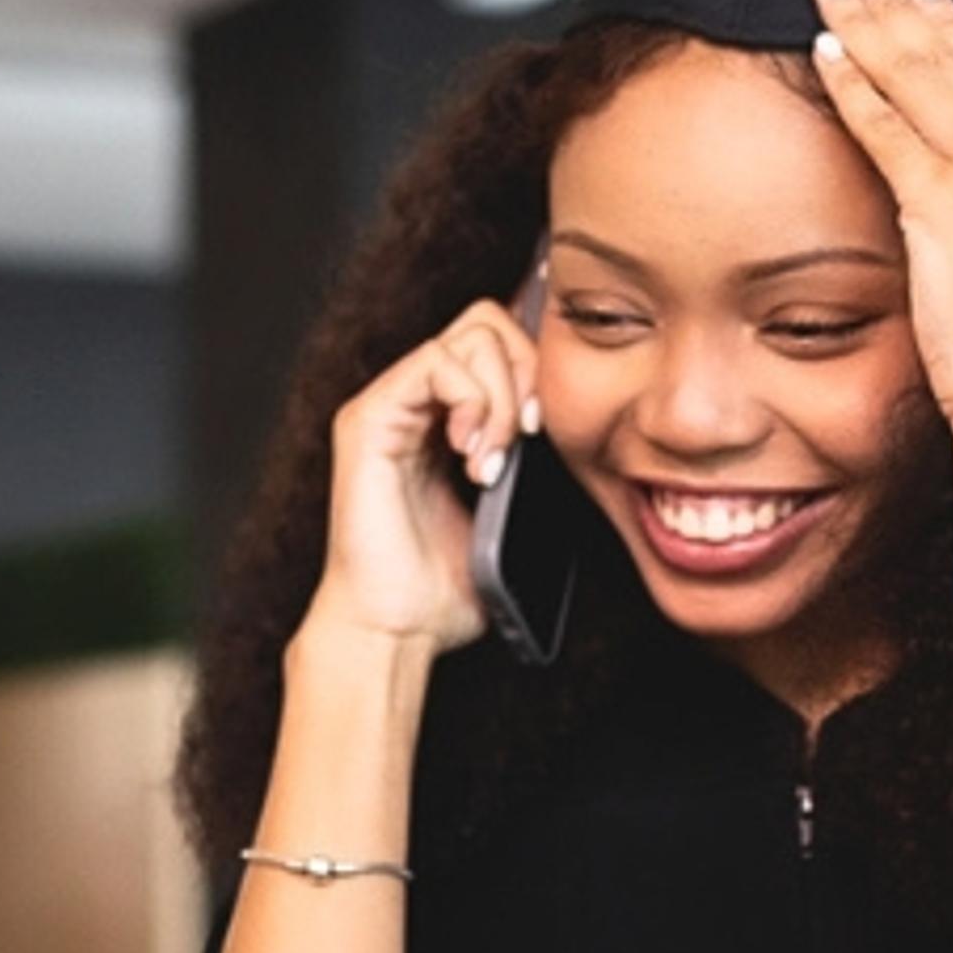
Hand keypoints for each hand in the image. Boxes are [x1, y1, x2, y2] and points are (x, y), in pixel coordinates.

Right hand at [313, 298, 537, 654]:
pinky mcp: (368, 418)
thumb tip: (584, 433)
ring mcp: (388, 404)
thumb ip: (532, 465)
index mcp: (443, 416)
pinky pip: (435, 361)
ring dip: (501, 395)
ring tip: (492, 459)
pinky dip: (471, 400)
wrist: (396, 629)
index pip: (499, 342)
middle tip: (528, 437)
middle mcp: (412, 400)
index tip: (546, 431)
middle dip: (525, 373)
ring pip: (469, 336)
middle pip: (488, 322)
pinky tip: (471, 454)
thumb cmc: (442, 589)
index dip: (535, 371)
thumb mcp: (510, 513)